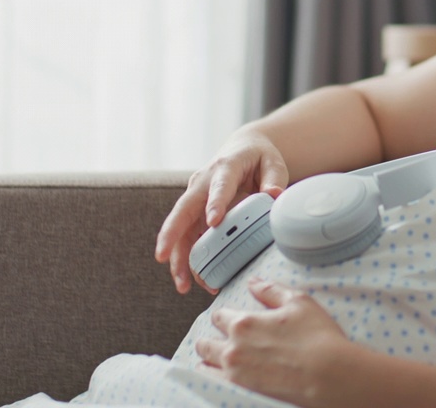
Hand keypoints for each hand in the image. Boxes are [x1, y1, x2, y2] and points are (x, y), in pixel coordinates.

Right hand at [154, 132, 289, 293]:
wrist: (243, 150)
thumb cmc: (259, 158)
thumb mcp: (272, 162)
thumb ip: (274, 179)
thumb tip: (274, 195)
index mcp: (225, 167)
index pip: (219, 186)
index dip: (215, 203)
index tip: (213, 222)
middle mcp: (203, 182)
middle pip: (183, 209)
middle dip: (171, 234)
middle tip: (161, 257)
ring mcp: (195, 198)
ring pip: (181, 229)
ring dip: (178, 257)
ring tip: (182, 285)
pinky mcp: (195, 213)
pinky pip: (188, 238)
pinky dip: (188, 259)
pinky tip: (193, 281)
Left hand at [195, 278, 350, 406]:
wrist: (329, 375)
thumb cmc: (318, 337)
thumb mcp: (298, 302)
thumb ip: (271, 290)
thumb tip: (253, 282)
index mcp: (244, 323)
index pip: (219, 316)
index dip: (224, 316)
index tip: (229, 319)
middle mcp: (233, 348)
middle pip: (206, 342)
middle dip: (211, 338)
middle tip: (220, 339)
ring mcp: (235, 373)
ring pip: (206, 363)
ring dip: (208, 358)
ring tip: (215, 358)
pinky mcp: (240, 392)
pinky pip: (212, 384)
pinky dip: (210, 377)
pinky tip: (217, 374)